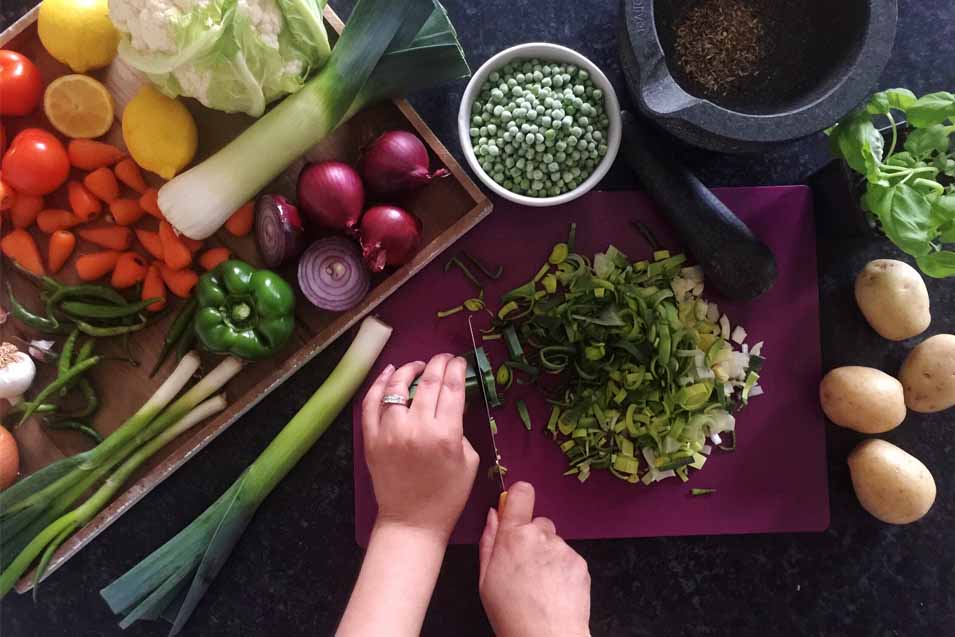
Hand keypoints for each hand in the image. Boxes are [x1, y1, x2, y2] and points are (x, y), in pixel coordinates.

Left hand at [361, 354, 480, 539]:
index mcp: (446, 434)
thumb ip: (461, 429)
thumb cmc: (447, 496)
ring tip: (417, 365)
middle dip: (438, 364)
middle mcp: (417, 427)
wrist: (412, 521)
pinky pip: (371, 403)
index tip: (458, 362)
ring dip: (409, 370)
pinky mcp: (371, 438)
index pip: (452, 389)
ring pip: (397, 387)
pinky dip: (379, 384)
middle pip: (428, 383)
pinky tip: (388, 374)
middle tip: (443, 358)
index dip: (456, 369)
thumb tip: (451, 405)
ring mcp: (390, 431)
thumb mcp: (469, 461)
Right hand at [478, 482, 590, 636]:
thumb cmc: (511, 613)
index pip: (521, 493)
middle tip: (524, 566)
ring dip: (548, 556)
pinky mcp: (580, 562)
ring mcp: (563, 549)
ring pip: (554, 542)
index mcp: (513, 536)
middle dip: (531, 538)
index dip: (518, 497)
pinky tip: (554, 590)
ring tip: (540, 585)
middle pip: (537, 523)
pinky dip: (562, 569)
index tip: (515, 507)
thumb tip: (493, 515)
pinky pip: (569, 557)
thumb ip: (488, 541)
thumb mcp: (485, 579)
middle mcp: (540, 536)